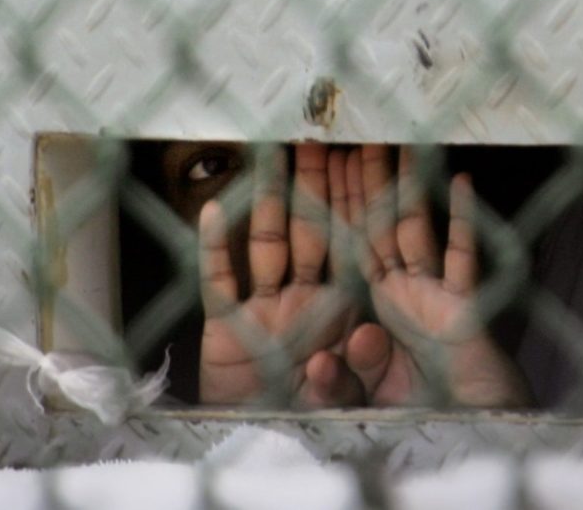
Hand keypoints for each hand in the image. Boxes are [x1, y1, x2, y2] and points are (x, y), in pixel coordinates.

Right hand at [197, 144, 362, 406]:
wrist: (260, 447)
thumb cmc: (308, 421)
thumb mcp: (345, 400)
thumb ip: (356, 371)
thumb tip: (364, 338)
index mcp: (340, 310)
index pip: (354, 245)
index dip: (359, 204)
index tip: (366, 160)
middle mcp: (303, 300)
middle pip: (312, 230)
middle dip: (316, 184)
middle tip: (319, 135)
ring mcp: (264, 309)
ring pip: (267, 242)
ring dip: (268, 199)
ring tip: (269, 153)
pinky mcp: (227, 326)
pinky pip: (220, 279)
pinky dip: (216, 247)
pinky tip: (216, 211)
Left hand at [338, 145, 530, 407]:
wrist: (472, 441)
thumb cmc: (416, 424)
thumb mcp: (361, 404)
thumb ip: (337, 384)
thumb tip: (324, 359)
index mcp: (366, 308)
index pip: (342, 243)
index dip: (330, 201)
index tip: (320, 158)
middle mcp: (397, 296)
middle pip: (375, 225)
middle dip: (365, 179)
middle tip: (355, 130)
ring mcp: (432, 299)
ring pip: (417, 230)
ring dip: (410, 185)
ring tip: (404, 141)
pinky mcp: (466, 311)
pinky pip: (463, 261)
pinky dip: (463, 224)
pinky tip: (460, 183)